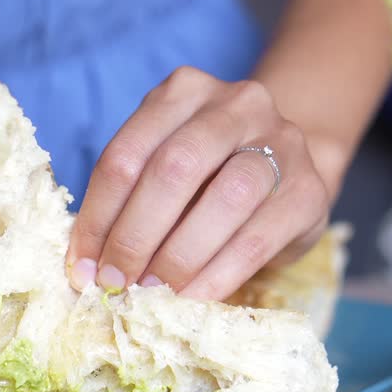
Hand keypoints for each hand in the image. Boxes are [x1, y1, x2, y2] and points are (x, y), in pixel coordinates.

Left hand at [67, 68, 329, 301]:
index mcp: (183, 91)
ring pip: (225, 198)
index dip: (98, 217)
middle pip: (174, 169)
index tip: (82, 268)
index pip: (126, 155)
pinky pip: (258, 237)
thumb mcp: (168, 171)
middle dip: (136, 236)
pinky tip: (193, 299)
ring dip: (178, 256)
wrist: (293, 169)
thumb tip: (88, 267)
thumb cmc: (211, 177)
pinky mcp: (310, 189)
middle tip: (115, 283)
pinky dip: (218, 275)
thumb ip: (131, 202)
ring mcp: (282, 140)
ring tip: (152, 294)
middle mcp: (236, 103)